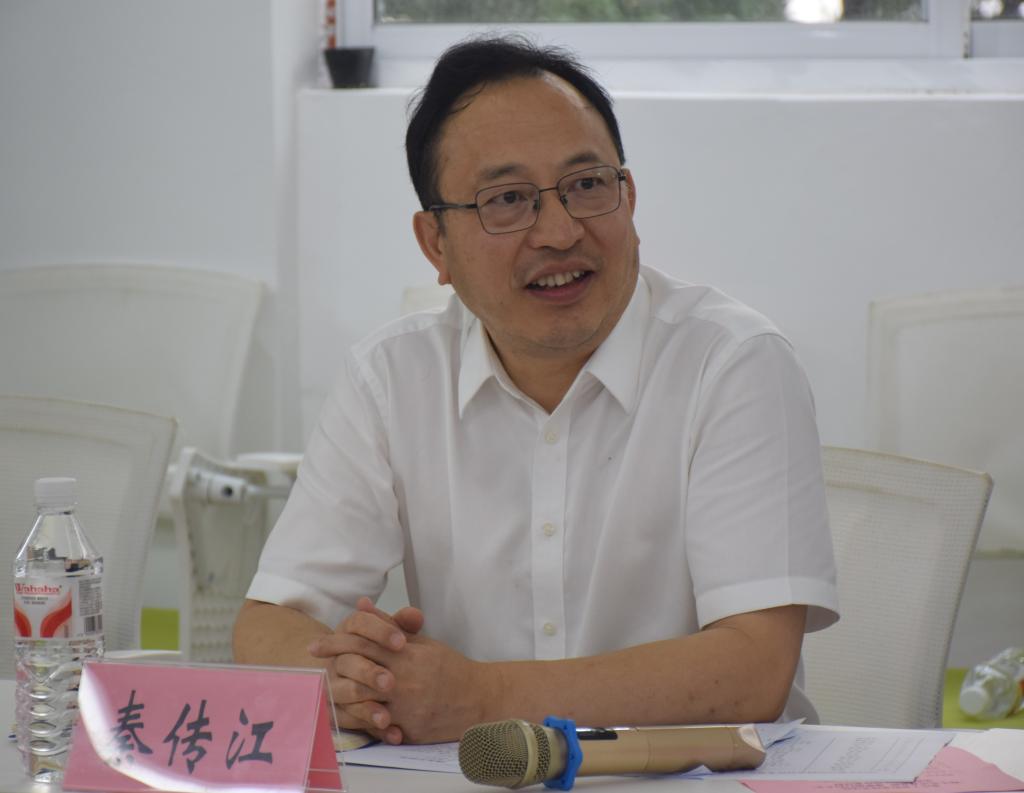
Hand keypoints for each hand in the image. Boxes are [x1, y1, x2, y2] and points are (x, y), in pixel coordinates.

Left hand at [309, 599, 496, 743]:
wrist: (477, 698)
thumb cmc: (448, 667)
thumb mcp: (421, 642)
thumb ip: (389, 625)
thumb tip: (363, 605)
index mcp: (405, 654)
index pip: (363, 642)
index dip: (336, 641)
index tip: (317, 645)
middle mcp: (402, 679)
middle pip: (357, 668)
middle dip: (332, 665)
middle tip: (311, 664)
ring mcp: (404, 706)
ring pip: (362, 700)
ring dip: (341, 695)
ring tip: (324, 690)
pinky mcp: (408, 729)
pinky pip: (378, 727)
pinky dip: (361, 720)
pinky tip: (347, 715)